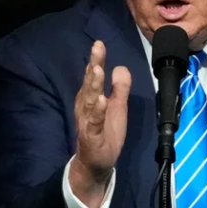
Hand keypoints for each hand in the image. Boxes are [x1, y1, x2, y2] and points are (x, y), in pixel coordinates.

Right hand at [70, 40, 131, 207]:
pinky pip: (94, 123)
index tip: (99, 43)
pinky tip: (102, 101)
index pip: (94, 76)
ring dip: (94, 85)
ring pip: (90, 101)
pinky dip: (97, 112)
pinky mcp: (91, 136)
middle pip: (90, 83)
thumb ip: (119, 88)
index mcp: (91, 99)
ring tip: (98, 71)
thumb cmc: (106, 133)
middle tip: (97, 48)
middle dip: (93, 65)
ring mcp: (88, 121)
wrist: (97, 164)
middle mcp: (86, 107)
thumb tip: (121, 67)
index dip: (97, 60)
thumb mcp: (117, 107)